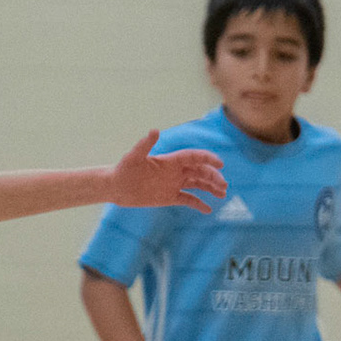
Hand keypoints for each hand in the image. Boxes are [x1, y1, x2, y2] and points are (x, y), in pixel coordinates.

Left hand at [109, 130, 226, 212]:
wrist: (116, 188)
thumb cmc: (124, 170)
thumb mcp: (134, 157)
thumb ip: (145, 145)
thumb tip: (155, 130)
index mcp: (170, 161)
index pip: (193, 157)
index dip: (207, 159)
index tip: (220, 164)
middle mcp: (174, 171)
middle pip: (199, 171)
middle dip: (213, 177)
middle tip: (224, 186)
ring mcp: (173, 184)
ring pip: (197, 184)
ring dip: (210, 188)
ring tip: (222, 195)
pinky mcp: (169, 197)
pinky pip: (187, 200)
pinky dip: (198, 204)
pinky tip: (208, 210)